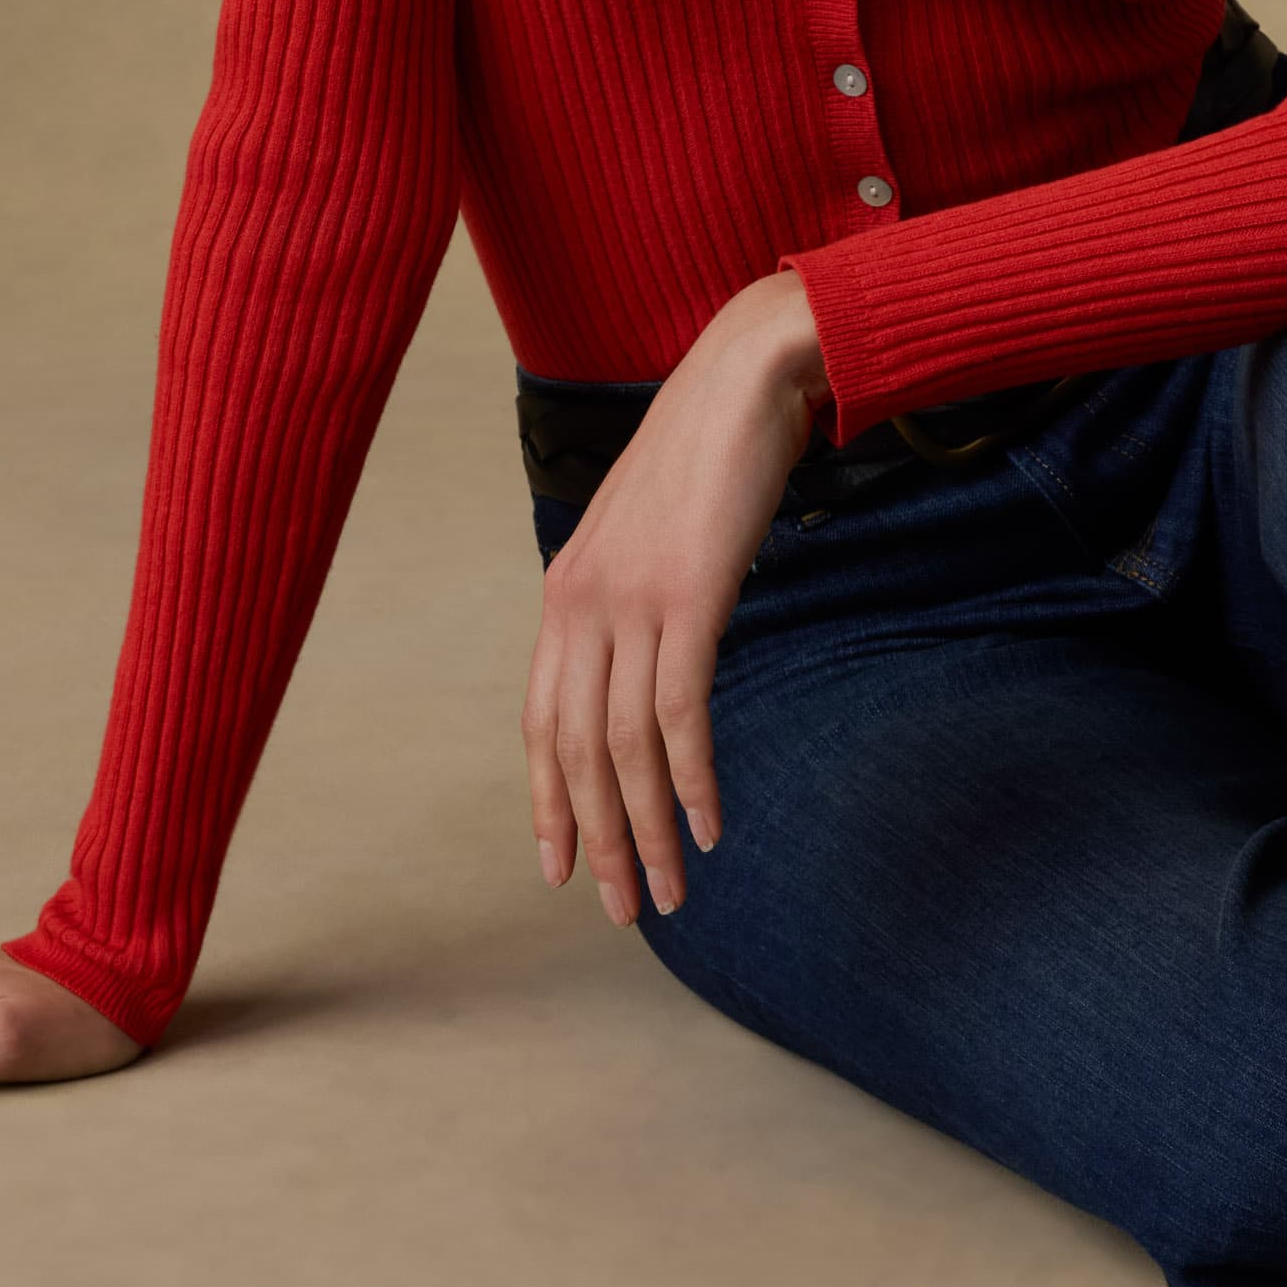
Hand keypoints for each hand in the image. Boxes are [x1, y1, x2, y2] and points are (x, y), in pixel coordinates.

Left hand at [525, 273, 826, 925]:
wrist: (746, 377)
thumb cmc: (708, 452)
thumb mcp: (651, 533)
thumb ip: (635, 597)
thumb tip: (650, 659)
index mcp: (565, 592)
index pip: (540, 723)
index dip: (548, 801)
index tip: (561, 866)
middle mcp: (582, 603)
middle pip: (576, 752)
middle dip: (599, 839)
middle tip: (624, 909)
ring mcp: (631, 601)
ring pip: (625, 748)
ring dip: (649, 830)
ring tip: (670, 892)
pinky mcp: (687, 599)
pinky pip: (680, 714)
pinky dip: (693, 780)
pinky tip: (712, 824)